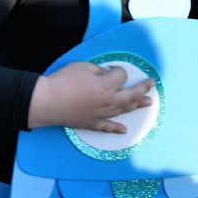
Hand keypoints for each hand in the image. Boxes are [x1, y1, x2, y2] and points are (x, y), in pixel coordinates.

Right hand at [27, 61, 153, 132]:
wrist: (46, 102)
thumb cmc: (63, 81)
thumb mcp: (82, 67)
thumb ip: (98, 70)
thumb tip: (105, 75)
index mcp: (106, 86)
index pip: (121, 75)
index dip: (117, 70)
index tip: (109, 69)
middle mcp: (108, 102)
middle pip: (131, 95)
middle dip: (142, 88)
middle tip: (151, 84)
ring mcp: (101, 114)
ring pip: (123, 110)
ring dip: (137, 105)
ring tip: (148, 103)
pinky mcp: (92, 123)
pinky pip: (107, 127)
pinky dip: (116, 128)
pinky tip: (124, 130)